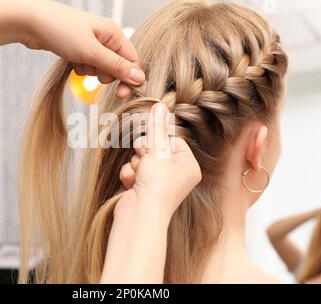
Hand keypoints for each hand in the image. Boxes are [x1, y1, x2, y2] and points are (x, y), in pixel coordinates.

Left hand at [18, 0, 143, 97]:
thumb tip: (140, 78)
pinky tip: (71, 60)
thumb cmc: (61, 31)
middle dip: (104, 73)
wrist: (30, 21)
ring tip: (77, 59)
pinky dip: (81, 68)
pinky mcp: (80, 49)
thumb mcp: (91, 52)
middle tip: (90, 67)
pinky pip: (88, 66)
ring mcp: (92, 43)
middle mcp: (105, 37)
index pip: (131, 60)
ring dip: (90, 71)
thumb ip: (116, 66)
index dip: (128, 78)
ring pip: (101, 68)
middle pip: (116, 66)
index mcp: (113, 33)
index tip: (121, 94)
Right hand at [117, 103, 201, 220]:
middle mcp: (177, 175)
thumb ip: (156, 128)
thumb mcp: (157, 150)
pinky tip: (132, 182)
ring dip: (136, 163)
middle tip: (142, 153)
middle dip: (145, 150)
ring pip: (143, 159)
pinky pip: (135, 171)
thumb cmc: (156, 185)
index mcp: (189, 166)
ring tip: (139, 173)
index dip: (159, 138)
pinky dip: (131, 174)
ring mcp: (161, 184)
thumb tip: (160, 105)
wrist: (140, 215)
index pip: (173, 140)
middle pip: (157, 148)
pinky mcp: (145, 189)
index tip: (151, 140)